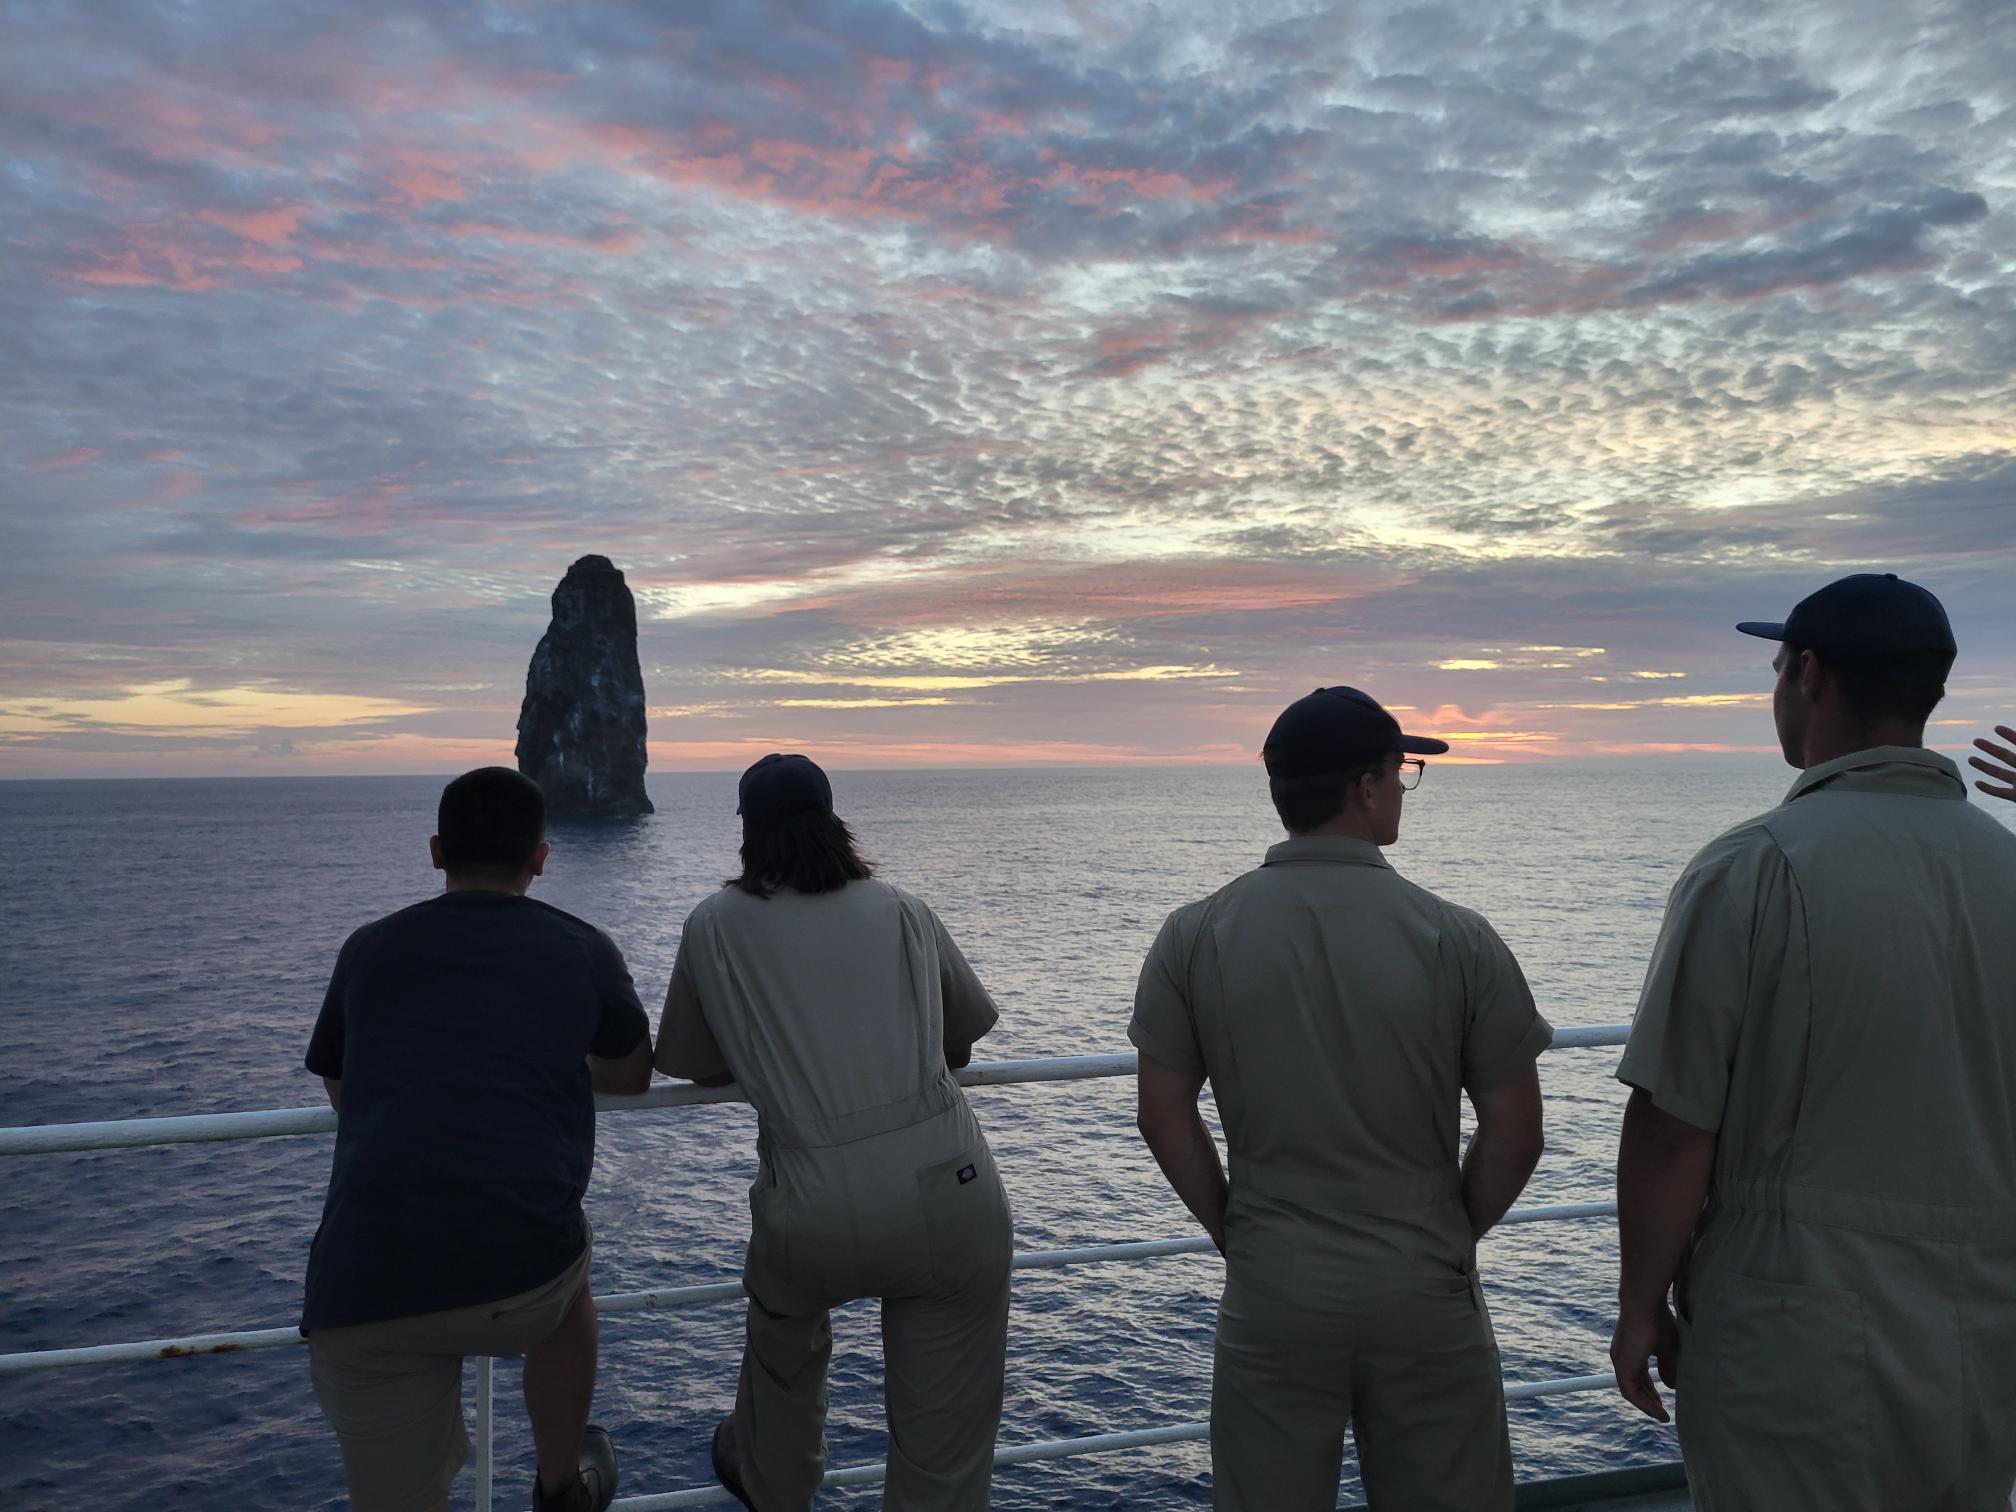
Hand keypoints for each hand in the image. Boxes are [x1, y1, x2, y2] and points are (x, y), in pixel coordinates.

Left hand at [1609, 1299, 1679, 1421]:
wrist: (1644, 1303)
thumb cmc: (1658, 1319)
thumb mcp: (1666, 1347)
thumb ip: (1668, 1366)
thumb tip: (1671, 1386)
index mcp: (1631, 1349)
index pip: (1639, 1374)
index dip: (1650, 1388)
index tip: (1661, 1399)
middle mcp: (1622, 1356)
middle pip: (1635, 1383)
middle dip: (1648, 1398)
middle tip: (1661, 1410)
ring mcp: (1620, 1361)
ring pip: (1631, 1390)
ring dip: (1647, 1404)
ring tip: (1662, 1416)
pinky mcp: (1622, 1365)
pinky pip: (1630, 1392)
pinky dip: (1644, 1403)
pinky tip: (1658, 1411)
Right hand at [1971, 726, 2015, 800]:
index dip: (2009, 735)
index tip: (1997, 728)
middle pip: (2005, 756)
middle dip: (1990, 749)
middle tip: (1976, 741)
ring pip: (1999, 773)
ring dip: (1984, 766)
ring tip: (1970, 759)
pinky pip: (2000, 792)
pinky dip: (1988, 789)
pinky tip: (1977, 783)